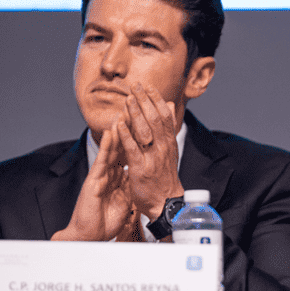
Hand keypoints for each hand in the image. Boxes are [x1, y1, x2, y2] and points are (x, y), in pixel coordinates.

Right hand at [53, 122, 131, 240]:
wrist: (91, 234)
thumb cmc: (106, 220)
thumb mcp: (124, 200)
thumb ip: (129, 186)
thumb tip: (138, 179)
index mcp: (117, 177)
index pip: (128, 154)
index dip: (136, 140)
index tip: (146, 125)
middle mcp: (109, 173)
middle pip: (121, 148)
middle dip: (128, 130)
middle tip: (135, 112)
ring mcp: (101, 175)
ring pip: (111, 149)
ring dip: (117, 131)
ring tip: (122, 113)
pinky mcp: (94, 181)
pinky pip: (103, 160)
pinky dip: (107, 147)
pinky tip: (111, 133)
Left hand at [117, 83, 184, 219]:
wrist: (166, 204)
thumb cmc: (165, 179)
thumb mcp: (170, 152)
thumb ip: (167, 130)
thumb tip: (168, 106)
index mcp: (170, 144)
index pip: (165, 117)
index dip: (157, 101)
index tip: (149, 87)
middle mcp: (163, 149)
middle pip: (155, 120)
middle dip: (146, 101)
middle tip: (136, 86)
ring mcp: (153, 158)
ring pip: (146, 131)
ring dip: (136, 113)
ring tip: (128, 98)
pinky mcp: (141, 169)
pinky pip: (133, 149)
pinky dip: (126, 135)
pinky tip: (119, 123)